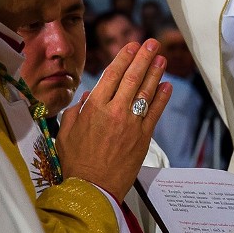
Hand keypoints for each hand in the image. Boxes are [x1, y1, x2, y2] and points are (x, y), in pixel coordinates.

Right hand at [56, 40, 171, 198]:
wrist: (92, 189)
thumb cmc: (75, 162)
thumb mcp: (66, 133)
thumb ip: (76, 111)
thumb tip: (89, 96)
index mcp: (94, 108)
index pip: (112, 75)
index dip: (124, 58)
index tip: (132, 46)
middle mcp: (115, 111)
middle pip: (132, 78)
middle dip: (143, 58)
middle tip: (152, 43)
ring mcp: (131, 124)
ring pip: (146, 92)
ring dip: (155, 73)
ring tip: (162, 58)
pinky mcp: (143, 137)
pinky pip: (155, 113)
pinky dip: (162, 98)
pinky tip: (167, 85)